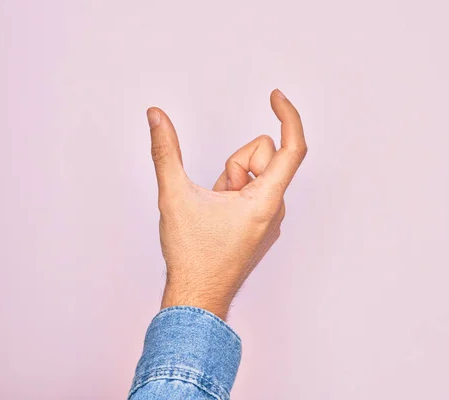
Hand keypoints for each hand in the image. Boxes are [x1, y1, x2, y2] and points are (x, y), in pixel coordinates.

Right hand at [147, 89, 306, 319]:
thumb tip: (156, 116)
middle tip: (216, 194)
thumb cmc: (191, 255)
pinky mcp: (263, 225)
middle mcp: (276, 209)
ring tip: (215, 210)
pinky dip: (235, 193)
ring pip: (255, 175)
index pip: (292, 148)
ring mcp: (271, 218)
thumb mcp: (174, 197)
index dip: (287, 116)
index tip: (275, 95)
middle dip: (235, 164)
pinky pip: (254, 192)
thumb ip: (164, 151)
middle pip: (263, 157)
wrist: (197, 298)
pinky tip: (219, 218)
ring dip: (232, 181)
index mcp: (265, 200)